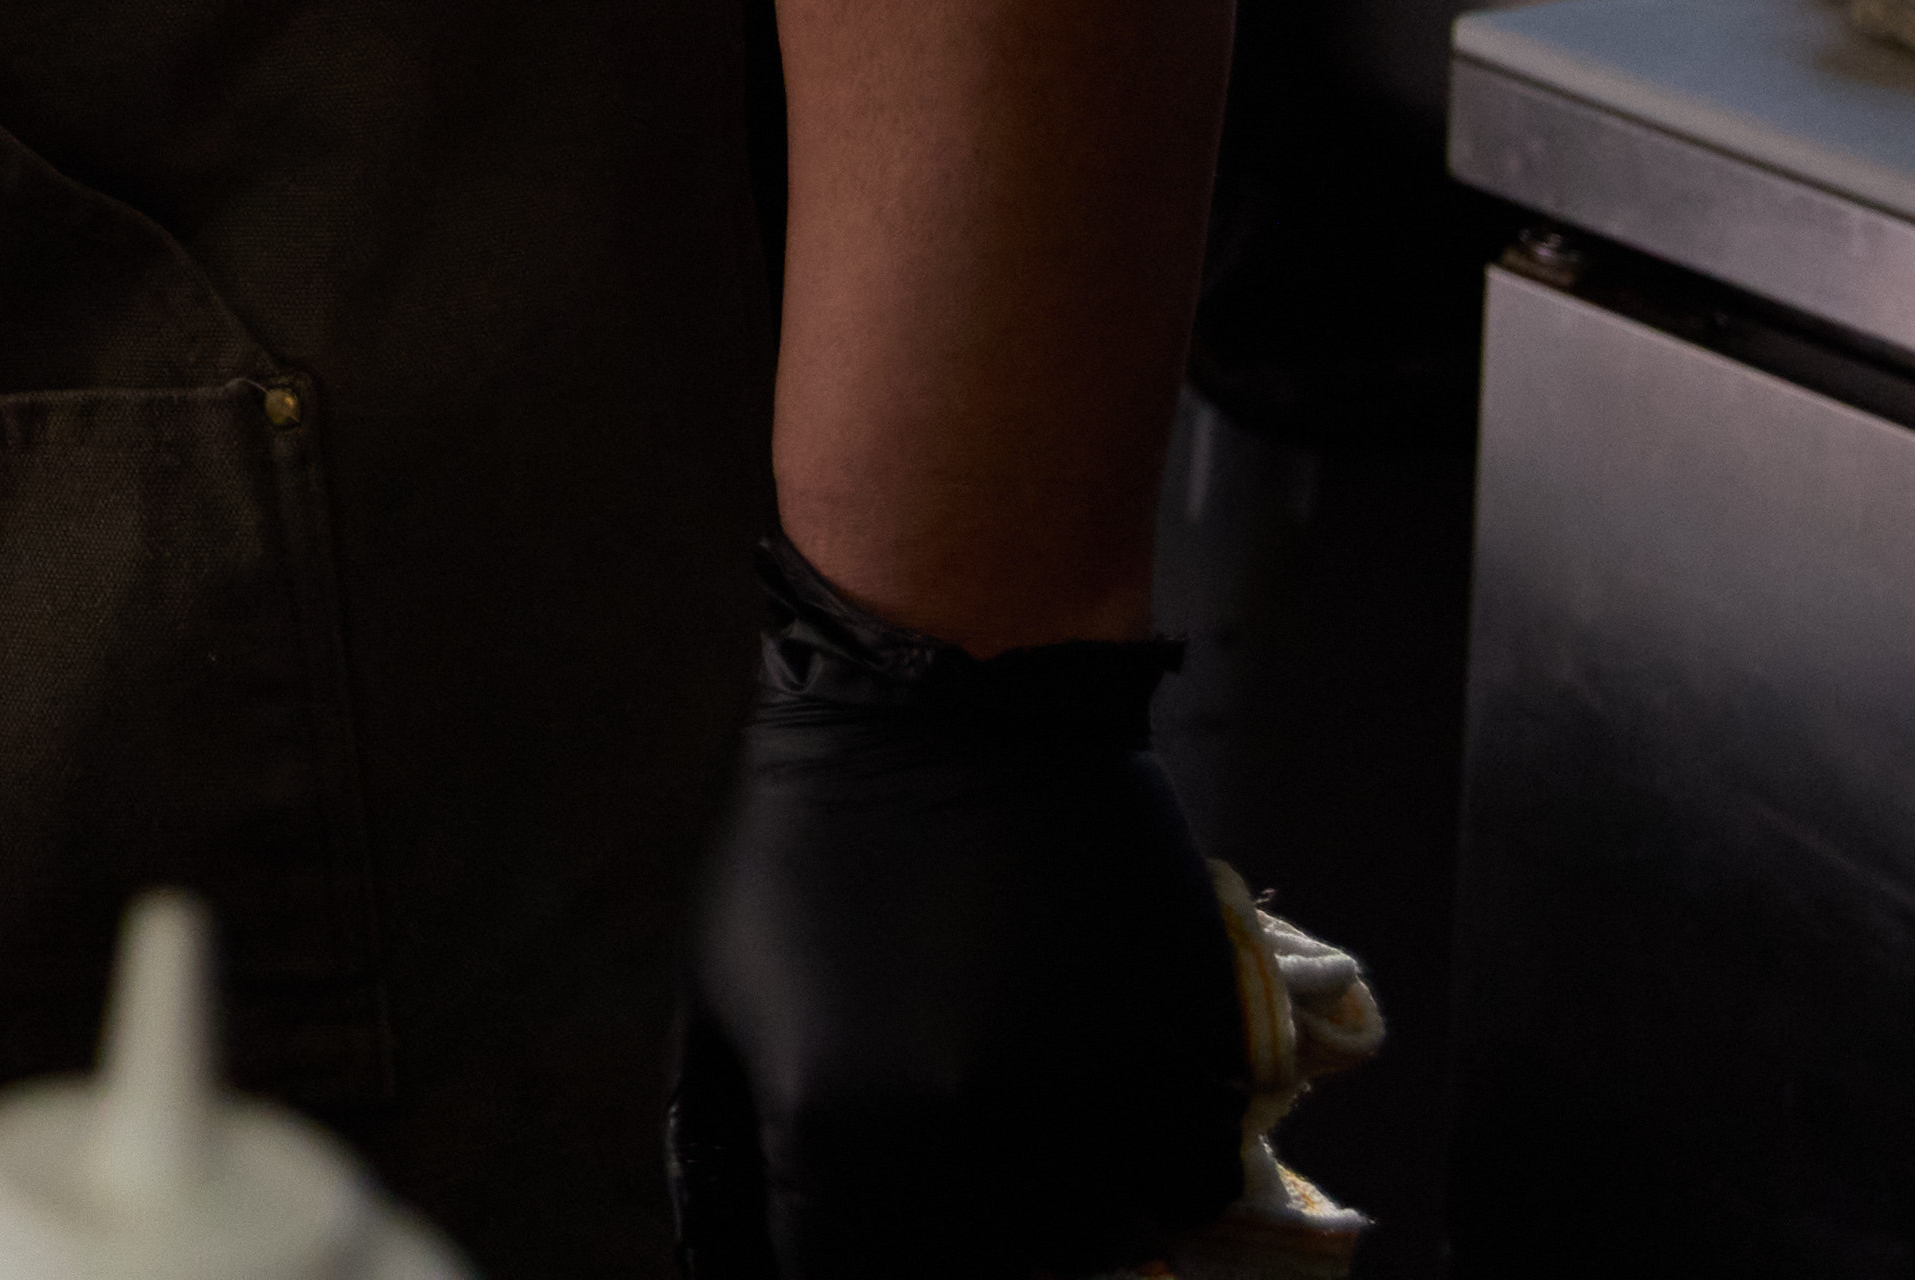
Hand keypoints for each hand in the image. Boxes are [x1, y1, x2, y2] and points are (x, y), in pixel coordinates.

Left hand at [675, 537, 1253, 1278]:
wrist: (951, 694)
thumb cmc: (809, 834)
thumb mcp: (724, 988)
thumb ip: (734, 1140)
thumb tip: (745, 1256)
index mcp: (831, 1130)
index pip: (839, 1277)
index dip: (842, 1252)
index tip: (857, 1213)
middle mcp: (964, 1144)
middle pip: (971, 1271)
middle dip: (947, 1230)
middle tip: (942, 1144)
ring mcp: (1089, 1109)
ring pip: (1087, 1246)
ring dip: (1054, 1210)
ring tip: (1020, 1104)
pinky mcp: (1190, 1065)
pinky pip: (1180, 1187)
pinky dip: (1143, 1166)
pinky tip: (1095, 1085)